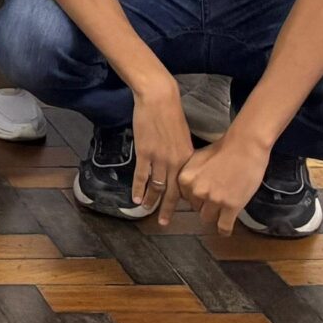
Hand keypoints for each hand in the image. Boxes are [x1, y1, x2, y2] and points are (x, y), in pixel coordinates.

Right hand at [127, 72, 196, 227]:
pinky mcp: (145, 152)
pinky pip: (142, 176)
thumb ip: (181, 152)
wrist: (159, 99)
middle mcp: (175, 163)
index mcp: (187, 158)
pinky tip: (135, 198)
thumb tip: (180, 163)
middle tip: (165, 223)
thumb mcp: (182, 135)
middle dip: (168, 209)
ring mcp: (160, 159)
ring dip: (151, 201)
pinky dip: (138, 188)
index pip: (185, 185)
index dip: (182, 199)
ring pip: (156, 187)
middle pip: (172, 192)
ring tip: (147, 211)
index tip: (180, 210)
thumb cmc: (171, 114)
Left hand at [175, 127, 273, 235]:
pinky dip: (224, 230)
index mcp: (185, 178)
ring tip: (223, 209)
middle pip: (196, 207)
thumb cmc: (223, 149)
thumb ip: (191, 175)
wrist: (245, 147)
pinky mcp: (231, 207)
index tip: (204, 194)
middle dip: (205, 204)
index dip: (195, 195)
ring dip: (215, 214)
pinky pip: (224, 226)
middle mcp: (196, 191)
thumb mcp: (198, 159)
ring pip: (208, 218)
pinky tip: (225, 231)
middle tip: (217, 197)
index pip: (185, 197)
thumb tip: (188, 188)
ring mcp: (213, 200)